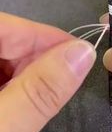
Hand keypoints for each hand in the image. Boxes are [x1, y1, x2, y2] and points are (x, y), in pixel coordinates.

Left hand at [0, 13, 95, 131]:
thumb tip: (83, 54)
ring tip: (37, 99)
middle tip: (63, 82)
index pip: (1, 27)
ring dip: (20, 73)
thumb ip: (39, 94)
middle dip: (33, 57)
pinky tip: (13, 104)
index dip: (42, 36)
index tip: (81, 53)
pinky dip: (5, 86)